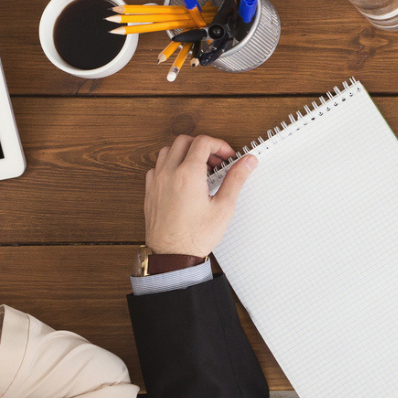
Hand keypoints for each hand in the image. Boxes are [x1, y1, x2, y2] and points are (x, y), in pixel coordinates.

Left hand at [143, 134, 257, 257]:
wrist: (172, 256)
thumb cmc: (195, 236)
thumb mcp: (224, 207)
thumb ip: (236, 179)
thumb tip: (248, 161)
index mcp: (188, 174)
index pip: (203, 142)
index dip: (219, 145)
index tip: (227, 157)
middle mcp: (169, 174)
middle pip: (183, 141)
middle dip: (202, 146)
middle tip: (215, 161)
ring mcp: (156, 182)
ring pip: (167, 151)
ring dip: (184, 153)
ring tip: (198, 168)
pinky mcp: (149, 191)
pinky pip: (156, 167)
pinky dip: (169, 165)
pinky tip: (181, 179)